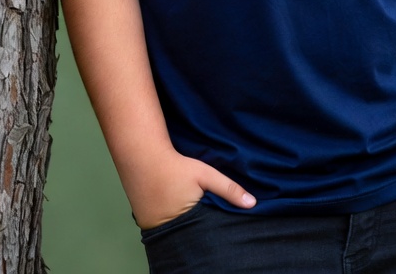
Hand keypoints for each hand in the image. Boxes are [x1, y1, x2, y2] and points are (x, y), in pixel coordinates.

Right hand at [125, 149, 255, 230]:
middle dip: (204, 231)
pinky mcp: (147, 223)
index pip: (207, 236)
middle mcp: (169, 232)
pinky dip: (175, 223)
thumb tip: (253, 204)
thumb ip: (229, 189)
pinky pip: (166, 227)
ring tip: (198, 218)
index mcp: (187, 223)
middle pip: (193, 237)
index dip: (216, 231)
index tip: (226, 227)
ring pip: (179, 233)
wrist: (142, 157)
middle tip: (213, 222)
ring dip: (189, 227)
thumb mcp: (206, 175)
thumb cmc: (176, 167)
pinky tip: (181, 213)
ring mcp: (154, 229)